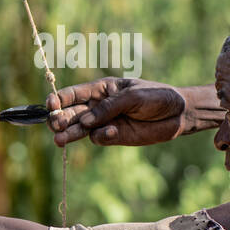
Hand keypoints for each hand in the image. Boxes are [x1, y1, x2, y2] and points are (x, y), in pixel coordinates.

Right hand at [46, 77, 187, 146]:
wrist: (178, 114)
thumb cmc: (157, 97)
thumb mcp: (133, 96)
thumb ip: (109, 108)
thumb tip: (84, 122)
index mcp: (102, 89)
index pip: (75, 93)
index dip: (60, 99)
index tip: (51, 105)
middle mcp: (99, 106)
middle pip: (72, 113)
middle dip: (61, 118)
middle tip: (55, 125)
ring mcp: (105, 122)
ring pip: (81, 129)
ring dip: (70, 134)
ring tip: (59, 140)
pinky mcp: (114, 137)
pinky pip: (100, 138)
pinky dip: (101, 136)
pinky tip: (110, 132)